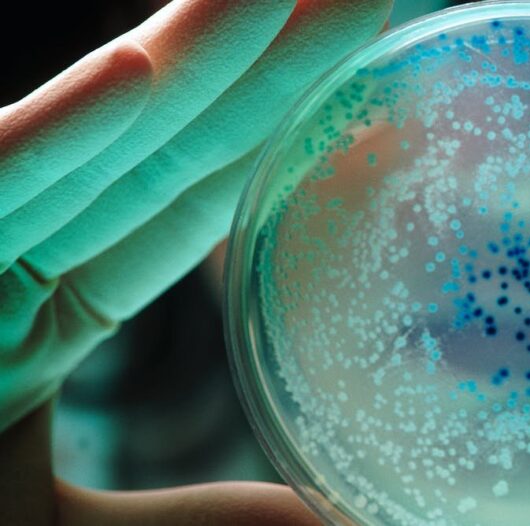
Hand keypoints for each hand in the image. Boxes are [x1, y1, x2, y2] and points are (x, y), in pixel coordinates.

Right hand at [0, 0, 390, 523]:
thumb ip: (203, 525)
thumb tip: (335, 521)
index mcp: (39, 315)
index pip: (193, 198)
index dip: (283, 126)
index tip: (360, 67)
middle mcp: (0, 264)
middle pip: (169, 146)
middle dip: (268, 61)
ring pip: (96, 141)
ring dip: (198, 52)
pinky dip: (60, 132)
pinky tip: (144, 67)